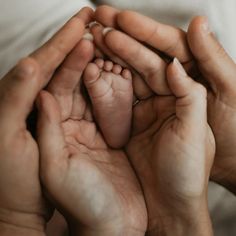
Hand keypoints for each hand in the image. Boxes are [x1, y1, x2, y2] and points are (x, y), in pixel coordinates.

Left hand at [36, 39, 146, 235]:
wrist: (109, 228)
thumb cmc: (80, 205)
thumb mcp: (54, 168)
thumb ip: (45, 128)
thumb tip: (39, 90)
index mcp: (49, 130)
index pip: (54, 84)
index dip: (66, 58)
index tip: (80, 34)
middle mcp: (68, 124)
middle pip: (74, 81)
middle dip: (84, 54)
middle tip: (97, 28)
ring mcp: (91, 128)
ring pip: (94, 89)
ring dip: (102, 65)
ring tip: (112, 41)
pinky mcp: (111, 135)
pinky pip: (112, 104)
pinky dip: (118, 85)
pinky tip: (125, 68)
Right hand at [95, 7, 235, 193]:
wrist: (170, 205)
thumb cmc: (189, 173)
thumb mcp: (197, 131)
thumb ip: (191, 93)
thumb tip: (175, 61)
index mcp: (188, 94)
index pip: (166, 55)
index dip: (145, 36)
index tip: (122, 19)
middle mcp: (166, 96)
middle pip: (143, 60)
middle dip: (122, 40)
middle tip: (99, 23)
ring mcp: (146, 108)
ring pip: (127, 74)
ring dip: (110, 56)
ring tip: (92, 39)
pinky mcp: (130, 122)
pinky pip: (116, 96)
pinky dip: (104, 81)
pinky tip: (91, 67)